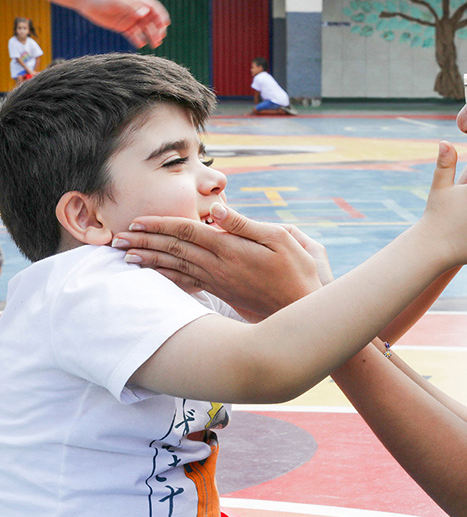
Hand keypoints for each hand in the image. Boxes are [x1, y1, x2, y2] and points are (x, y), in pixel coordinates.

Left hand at [74, 0, 169, 47]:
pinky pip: (134, 35)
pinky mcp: (123, 27)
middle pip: (152, 21)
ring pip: (145, 29)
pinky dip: (138, 40)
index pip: (154, 8)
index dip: (161, 16)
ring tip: (154, 44)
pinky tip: (139, 45)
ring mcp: (130, 19)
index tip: (164, 25)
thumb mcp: (116, 1)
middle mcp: (136, 11)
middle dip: (157, 30)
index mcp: (137, 2)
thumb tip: (145, 14)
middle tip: (159, 38)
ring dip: (151, 36)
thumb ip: (131, 8)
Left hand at [112, 203, 324, 315]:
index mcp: (229, 248)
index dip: (159, 225)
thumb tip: (216, 209)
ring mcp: (218, 281)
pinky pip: (187, 283)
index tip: (136, 222)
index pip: (187, 232)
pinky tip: (156, 277)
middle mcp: (218, 266)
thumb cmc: (296, 270)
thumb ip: (245, 224)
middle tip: (116, 239)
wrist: (300, 307)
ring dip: (149, 261)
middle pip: (174, 250)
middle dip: (144, 243)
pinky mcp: (222, 291)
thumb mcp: (280, 239)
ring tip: (126, 258)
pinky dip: (168, 277)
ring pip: (176, 267)